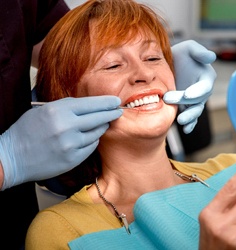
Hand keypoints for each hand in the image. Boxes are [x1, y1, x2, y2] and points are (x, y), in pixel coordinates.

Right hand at [0, 96, 122, 189]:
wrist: (12, 158)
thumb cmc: (27, 131)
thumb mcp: (44, 110)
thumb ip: (67, 107)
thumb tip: (90, 105)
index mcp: (58, 111)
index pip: (91, 104)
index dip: (106, 102)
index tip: (116, 101)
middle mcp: (66, 126)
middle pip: (99, 118)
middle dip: (111, 113)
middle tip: (118, 111)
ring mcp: (71, 144)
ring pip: (97, 133)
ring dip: (101, 127)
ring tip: (101, 124)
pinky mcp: (73, 159)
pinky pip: (91, 146)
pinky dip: (92, 140)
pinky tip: (89, 138)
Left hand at [163, 40, 216, 133]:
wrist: (168, 65)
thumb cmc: (180, 54)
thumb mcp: (188, 48)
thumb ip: (199, 52)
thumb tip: (211, 57)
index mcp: (206, 77)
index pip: (204, 86)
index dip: (197, 91)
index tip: (187, 94)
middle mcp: (202, 91)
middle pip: (198, 100)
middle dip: (185, 102)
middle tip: (168, 99)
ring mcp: (195, 101)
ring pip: (195, 111)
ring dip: (189, 117)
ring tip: (181, 121)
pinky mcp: (187, 107)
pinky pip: (191, 118)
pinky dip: (190, 125)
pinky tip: (185, 129)